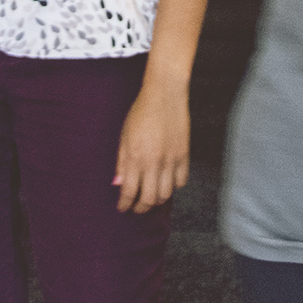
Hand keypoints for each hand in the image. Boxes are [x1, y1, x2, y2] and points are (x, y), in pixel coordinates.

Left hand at [114, 80, 189, 213]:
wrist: (164, 94)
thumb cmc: (141, 112)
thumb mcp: (124, 136)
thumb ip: (121, 162)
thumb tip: (118, 184)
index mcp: (136, 156)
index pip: (129, 191)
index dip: (125, 204)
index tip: (122, 208)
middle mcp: (154, 161)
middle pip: (149, 199)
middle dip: (140, 208)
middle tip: (136, 208)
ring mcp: (171, 160)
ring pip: (166, 194)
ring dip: (157, 200)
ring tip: (151, 197)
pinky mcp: (184, 155)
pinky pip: (181, 181)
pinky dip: (173, 186)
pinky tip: (166, 182)